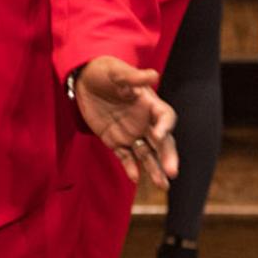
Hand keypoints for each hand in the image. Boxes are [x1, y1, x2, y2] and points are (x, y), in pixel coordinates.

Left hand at [74, 56, 177, 188]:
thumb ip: (133, 77)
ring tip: (163, 185)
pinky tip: (135, 178)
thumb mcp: (117, 72)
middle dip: (167, 156)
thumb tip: (154, 75)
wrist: (85, 80)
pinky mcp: (115, 141)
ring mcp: (131, 133)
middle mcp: (144, 121)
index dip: (164, 126)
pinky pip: (125, 157)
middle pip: (162, 142)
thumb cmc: (105, 71)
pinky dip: (130, 167)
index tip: (158, 135)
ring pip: (147, 154)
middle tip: (172, 172)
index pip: (165, 117)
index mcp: (149, 103)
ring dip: (155, 169)